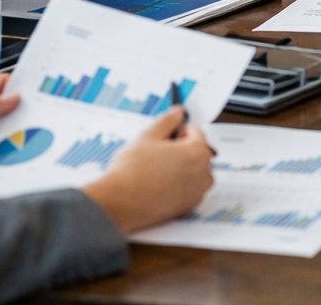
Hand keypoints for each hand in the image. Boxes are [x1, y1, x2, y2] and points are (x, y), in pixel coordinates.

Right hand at [82, 107, 215, 232]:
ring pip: (197, 173)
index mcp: (196, 152)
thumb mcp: (148, 135)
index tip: (167, 135)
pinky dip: (182, 186)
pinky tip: (160, 185)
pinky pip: (191, 191)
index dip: (179, 130)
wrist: (118, 203)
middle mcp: (202, 174)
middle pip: (199, 153)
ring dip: (185, 168)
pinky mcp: (188, 208)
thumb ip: (167, 120)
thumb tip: (178, 112)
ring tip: (159, 169)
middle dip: (183, 149)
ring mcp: (196, 193)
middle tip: (160, 152)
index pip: (196, 132)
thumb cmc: (131, 171)